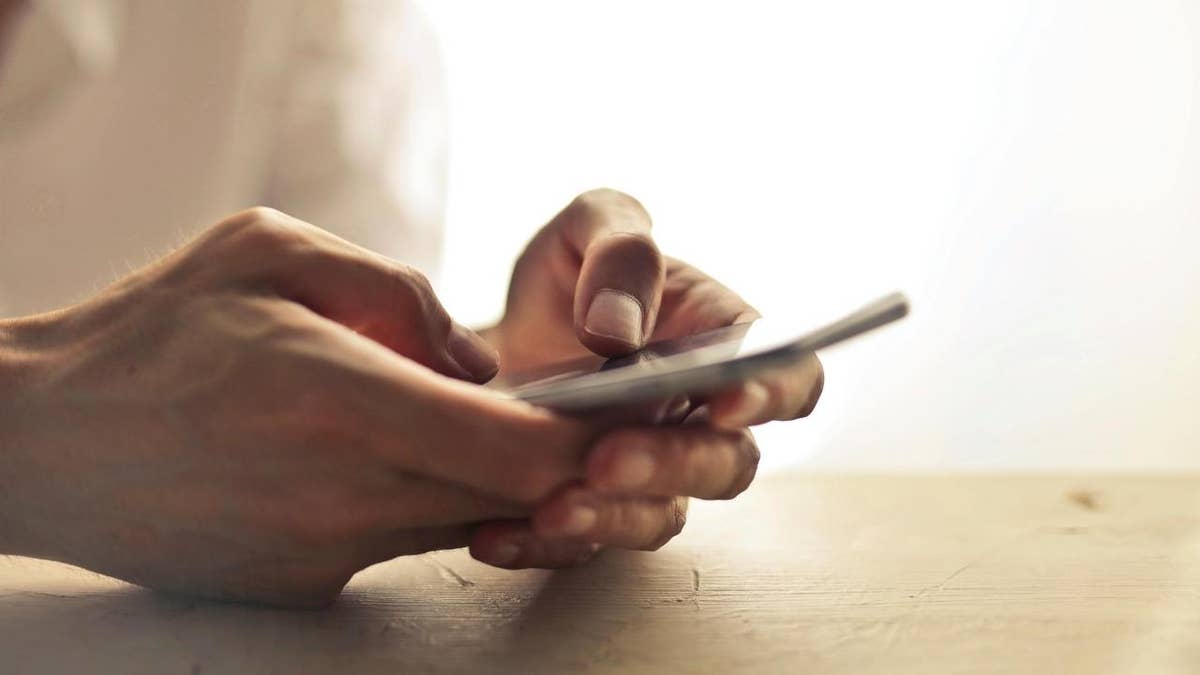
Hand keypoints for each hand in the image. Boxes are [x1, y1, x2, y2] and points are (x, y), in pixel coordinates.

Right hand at [0, 208, 606, 605]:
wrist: (42, 441)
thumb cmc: (151, 332)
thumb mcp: (268, 251)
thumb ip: (397, 291)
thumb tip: (477, 358)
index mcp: (345, 401)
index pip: (523, 451)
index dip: (589, 439)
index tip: (618, 413)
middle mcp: (347, 495)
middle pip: (513, 498)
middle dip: (558, 461)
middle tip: (570, 413)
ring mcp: (327, 553)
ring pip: (465, 523)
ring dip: (490, 479)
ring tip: (462, 419)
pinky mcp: (305, 585)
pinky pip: (402, 540)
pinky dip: (421, 501)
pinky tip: (379, 456)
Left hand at [473, 189, 824, 567]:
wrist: (489, 337)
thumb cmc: (569, 276)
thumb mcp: (589, 228)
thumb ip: (619, 251)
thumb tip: (616, 332)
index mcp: (723, 343)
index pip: (788, 376)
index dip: (772, 393)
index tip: (725, 402)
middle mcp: (699, 420)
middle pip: (726, 464)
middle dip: (672, 465)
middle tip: (606, 457)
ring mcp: (649, 475)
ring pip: (660, 517)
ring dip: (612, 518)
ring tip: (551, 509)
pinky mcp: (592, 512)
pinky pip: (581, 546)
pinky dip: (538, 546)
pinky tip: (493, 534)